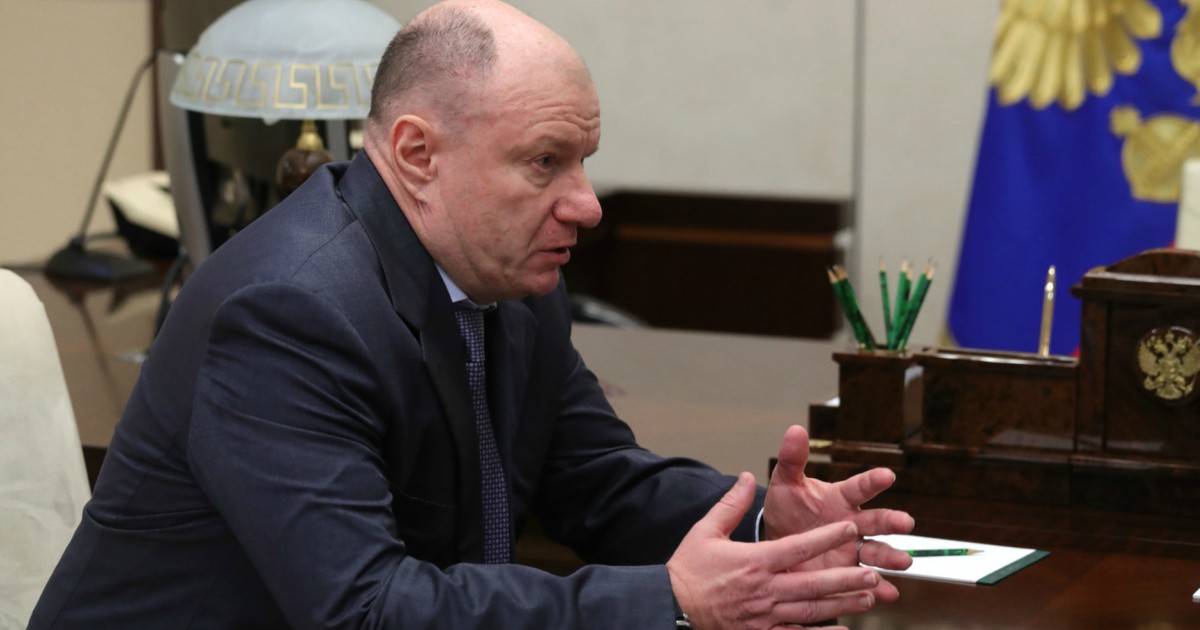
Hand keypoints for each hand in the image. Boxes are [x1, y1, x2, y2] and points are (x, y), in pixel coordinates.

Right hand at [667, 472, 884, 628]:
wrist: (671, 607)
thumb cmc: (688, 569)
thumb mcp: (705, 530)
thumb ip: (731, 504)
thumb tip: (747, 477)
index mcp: (754, 561)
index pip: (799, 546)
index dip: (827, 537)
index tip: (850, 527)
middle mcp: (764, 589)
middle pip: (813, 583)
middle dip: (847, 577)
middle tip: (873, 571)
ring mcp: (764, 615)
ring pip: (811, 609)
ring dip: (842, 603)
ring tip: (869, 597)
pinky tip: (842, 629)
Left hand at [762, 425, 914, 592]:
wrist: (778, 544)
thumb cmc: (787, 509)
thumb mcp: (785, 484)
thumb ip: (793, 460)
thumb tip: (795, 429)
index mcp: (840, 498)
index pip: (859, 487)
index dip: (872, 481)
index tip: (887, 475)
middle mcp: (852, 523)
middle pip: (876, 521)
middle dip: (892, 521)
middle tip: (906, 522)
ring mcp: (852, 549)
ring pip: (877, 551)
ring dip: (891, 556)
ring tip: (903, 562)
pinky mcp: (848, 574)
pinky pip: (866, 582)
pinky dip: (878, 588)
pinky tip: (887, 593)